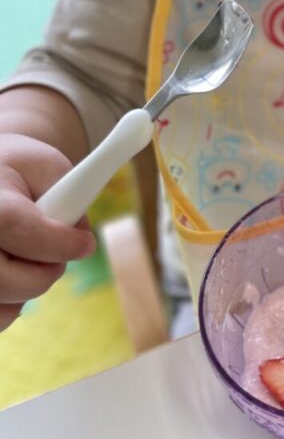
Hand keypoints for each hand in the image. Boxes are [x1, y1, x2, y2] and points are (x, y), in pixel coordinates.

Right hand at [0, 134, 95, 330]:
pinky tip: (15, 275)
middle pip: (4, 278)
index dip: (56, 243)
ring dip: (26, 291)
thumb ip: (76, 192)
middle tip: (57, 255)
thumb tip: (85, 236)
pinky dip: (11, 305)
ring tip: (31, 258)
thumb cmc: (20, 172)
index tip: (86, 245)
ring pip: (2, 307)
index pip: (16, 227)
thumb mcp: (50, 166)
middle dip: (43, 273)